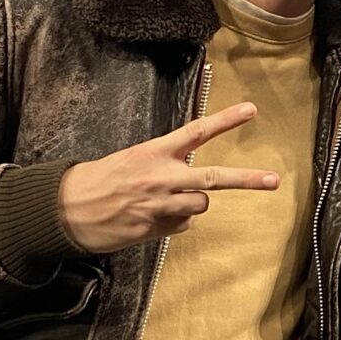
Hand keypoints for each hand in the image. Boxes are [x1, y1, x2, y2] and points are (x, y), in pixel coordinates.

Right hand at [56, 104, 279, 254]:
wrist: (66, 209)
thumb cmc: (101, 181)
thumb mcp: (132, 160)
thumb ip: (166, 167)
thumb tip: (192, 187)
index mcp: (154, 152)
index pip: (197, 132)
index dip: (226, 121)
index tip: (251, 110)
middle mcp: (161, 177)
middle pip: (213, 178)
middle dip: (247, 181)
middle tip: (274, 181)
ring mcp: (159, 205)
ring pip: (199, 205)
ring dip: (191, 204)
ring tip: (164, 202)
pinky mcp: (154, 229)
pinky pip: (181, 226)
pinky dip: (173, 222)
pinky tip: (150, 218)